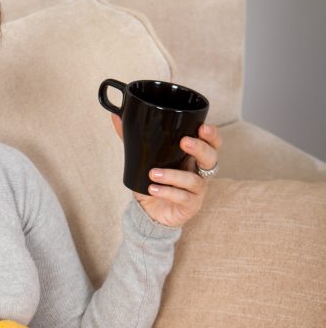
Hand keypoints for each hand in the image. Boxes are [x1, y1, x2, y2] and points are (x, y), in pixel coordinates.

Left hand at [110, 114, 222, 228]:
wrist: (150, 211)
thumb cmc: (153, 181)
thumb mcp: (145, 158)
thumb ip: (134, 138)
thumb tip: (116, 116)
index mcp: (193, 156)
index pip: (211, 142)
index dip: (211, 134)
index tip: (202, 127)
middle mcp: (199, 171)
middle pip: (211, 157)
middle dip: (200, 148)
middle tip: (184, 142)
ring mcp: (197, 190)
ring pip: (194, 180)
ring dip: (174, 175)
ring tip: (153, 173)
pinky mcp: (190, 206)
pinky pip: (183, 198)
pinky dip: (167, 193)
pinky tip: (153, 189)